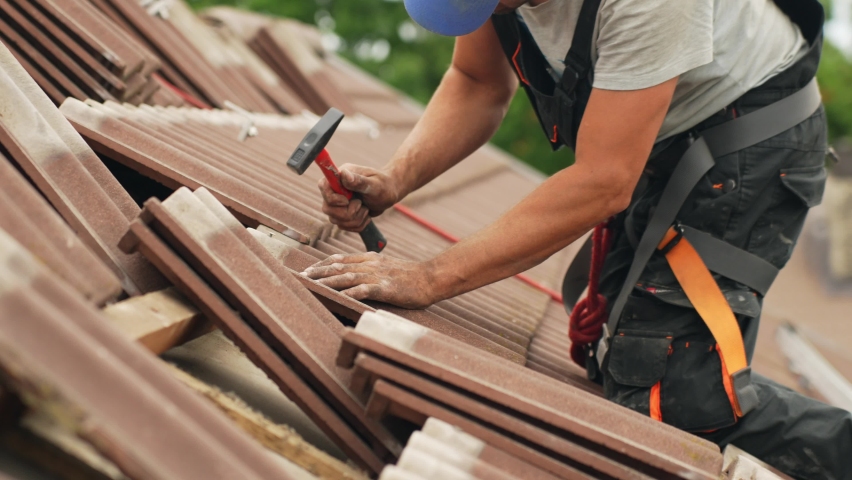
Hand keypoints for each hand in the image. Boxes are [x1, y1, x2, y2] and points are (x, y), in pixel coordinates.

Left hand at [302, 252, 437, 308]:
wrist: (431, 278)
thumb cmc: (411, 276)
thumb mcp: (387, 268)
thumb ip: (371, 269)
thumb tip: (355, 275)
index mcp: (370, 259)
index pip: (340, 259)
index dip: (322, 264)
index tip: (308, 270)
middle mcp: (370, 264)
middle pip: (338, 266)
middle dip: (318, 272)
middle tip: (301, 277)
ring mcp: (377, 276)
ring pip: (346, 277)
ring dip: (327, 282)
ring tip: (311, 286)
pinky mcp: (385, 288)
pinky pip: (363, 290)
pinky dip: (349, 293)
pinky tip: (337, 298)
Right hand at [319, 164, 398, 231]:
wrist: (390, 194)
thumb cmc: (384, 185)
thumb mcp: (374, 184)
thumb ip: (359, 181)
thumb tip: (345, 174)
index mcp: (340, 176)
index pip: (323, 186)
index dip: (332, 198)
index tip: (347, 200)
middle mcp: (336, 190)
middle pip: (327, 208)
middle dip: (347, 213)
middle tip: (361, 205)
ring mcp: (338, 203)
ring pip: (336, 220)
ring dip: (355, 219)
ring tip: (366, 209)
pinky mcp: (343, 214)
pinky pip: (344, 227)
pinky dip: (358, 225)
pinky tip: (366, 216)